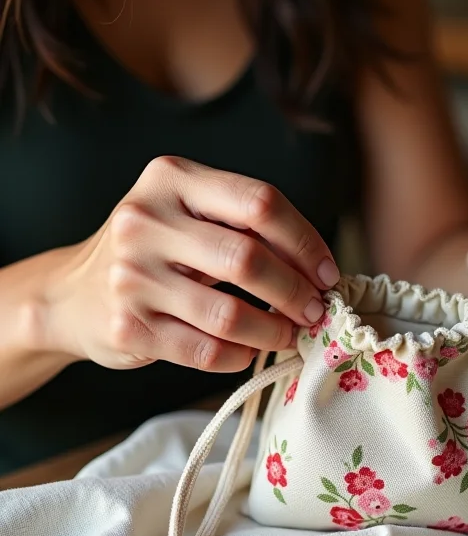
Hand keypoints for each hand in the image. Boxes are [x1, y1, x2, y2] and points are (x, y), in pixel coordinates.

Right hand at [45, 157, 339, 371]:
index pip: (260, 203)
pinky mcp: (127, 326)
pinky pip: (205, 351)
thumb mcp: (189, 216)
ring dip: (274, 331)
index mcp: (172, 179)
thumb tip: (319, 271)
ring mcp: (131, 276)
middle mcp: (145, 220)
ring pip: (229, 313)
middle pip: (249, 258)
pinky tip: (249, 352)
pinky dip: (240, 356)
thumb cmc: (154, 251)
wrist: (72, 294)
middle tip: (314, 311)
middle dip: (296, 292)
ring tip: (289, 334)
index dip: (306, 243)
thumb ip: (246, 227)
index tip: (327, 274)